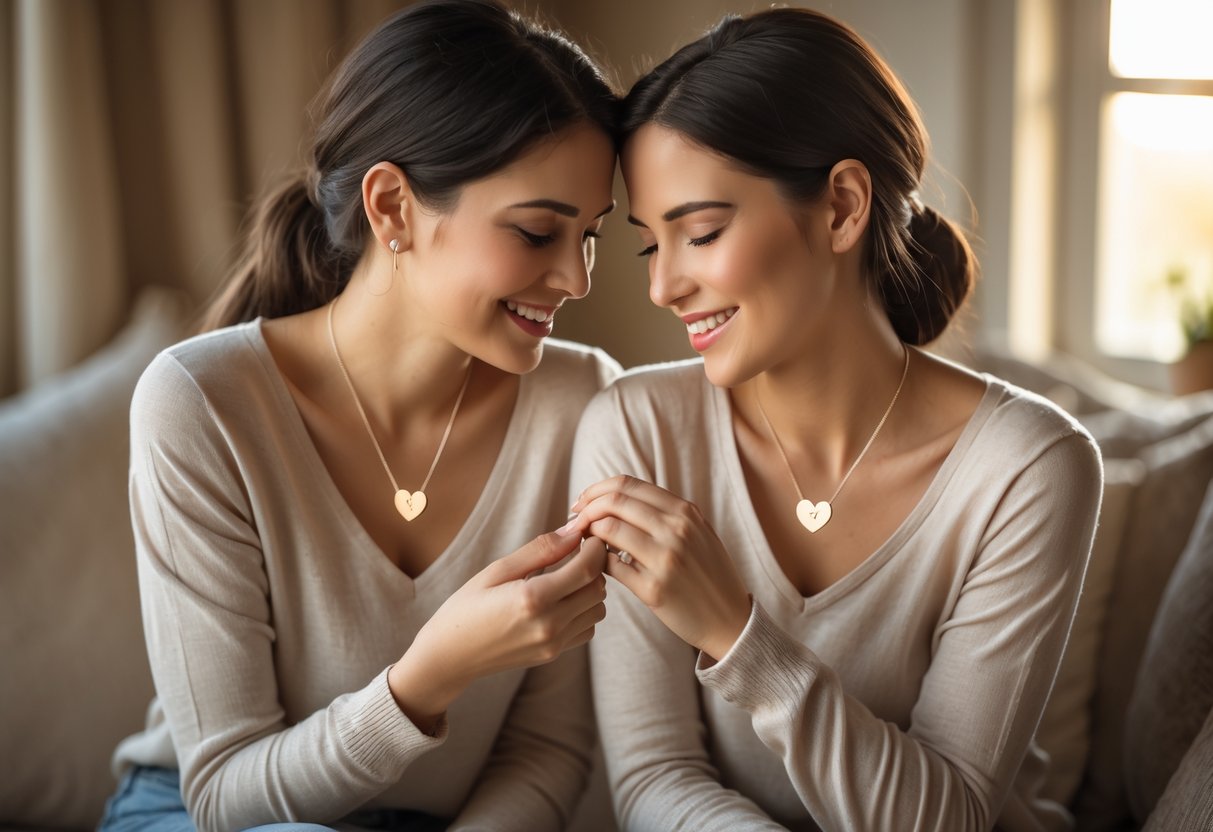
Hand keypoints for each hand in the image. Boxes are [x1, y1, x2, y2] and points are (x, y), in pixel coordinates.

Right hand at [389, 530, 607, 729]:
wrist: (450, 656)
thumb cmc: (466, 607)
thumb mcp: (497, 570)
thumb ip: (540, 550)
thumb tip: (574, 530)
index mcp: (533, 598)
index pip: (587, 569)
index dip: (595, 548)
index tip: (589, 535)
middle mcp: (549, 624)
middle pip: (598, 589)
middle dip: (595, 565)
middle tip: (580, 550)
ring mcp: (553, 643)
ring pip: (598, 609)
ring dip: (591, 589)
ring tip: (569, 575)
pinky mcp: (553, 654)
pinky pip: (587, 628)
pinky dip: (584, 611)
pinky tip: (562, 599)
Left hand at [569, 475, 750, 660]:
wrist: (730, 620)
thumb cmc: (707, 575)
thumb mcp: (697, 532)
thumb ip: (665, 513)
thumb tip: (616, 498)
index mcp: (685, 511)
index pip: (627, 484)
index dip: (596, 490)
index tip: (582, 502)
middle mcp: (677, 530)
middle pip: (613, 502)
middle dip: (585, 508)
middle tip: (574, 521)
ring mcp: (666, 559)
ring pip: (608, 530)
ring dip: (587, 534)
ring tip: (583, 543)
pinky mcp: (654, 590)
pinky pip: (610, 566)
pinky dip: (596, 562)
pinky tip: (596, 566)